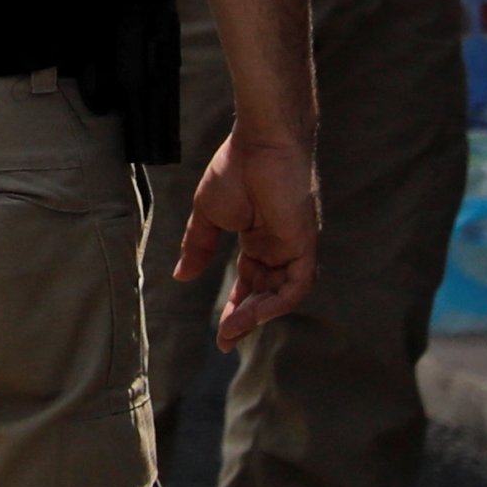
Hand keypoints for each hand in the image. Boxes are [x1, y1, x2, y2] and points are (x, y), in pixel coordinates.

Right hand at [176, 133, 318, 347]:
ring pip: (282, 294)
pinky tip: (255, 312)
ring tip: (232, 330)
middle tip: (226, 341)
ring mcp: (293, 247)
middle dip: (246, 319)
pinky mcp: (304, 244)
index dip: (236, 307)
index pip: (250, 283)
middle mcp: (279, 248)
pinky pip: (297, 284)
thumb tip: (181, 277)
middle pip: (266, 294)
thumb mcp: (208, 216)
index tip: (221, 333)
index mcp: (258, 240)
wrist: (260, 145)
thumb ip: (198, 247)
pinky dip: (278, 302)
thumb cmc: (234, 170)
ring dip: (258, 315)